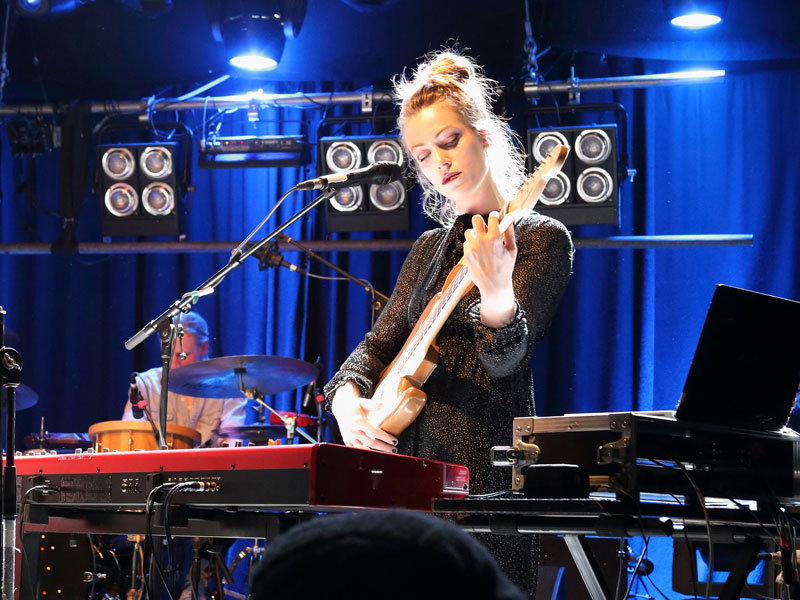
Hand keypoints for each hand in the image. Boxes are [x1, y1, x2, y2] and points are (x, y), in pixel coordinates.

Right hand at [331, 382, 397, 452]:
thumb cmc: (354, 405)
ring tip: (387, 453)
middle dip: (384, 447)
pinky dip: (365, 453)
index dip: (385, 437)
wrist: (341, 408)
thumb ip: (373, 404)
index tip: (394, 440)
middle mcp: (353, 431)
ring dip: (376, 452)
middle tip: (394, 449)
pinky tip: (374, 454)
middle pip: (371, 443)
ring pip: (364, 449)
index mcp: (358, 421)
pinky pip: (356, 450)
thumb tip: (382, 404)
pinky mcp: (347, 441)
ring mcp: (349, 437)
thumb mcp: (363, 402)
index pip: (374, 432)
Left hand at [463, 211, 517, 327]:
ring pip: (469, 231)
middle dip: (481, 221)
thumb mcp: (511, 250)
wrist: (493, 286)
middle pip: (475, 219)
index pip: (492, 217)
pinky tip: (478, 251)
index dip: (494, 216)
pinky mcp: (466, 255)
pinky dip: (471, 244)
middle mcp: (481, 241)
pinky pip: (466, 242)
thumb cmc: (505, 268)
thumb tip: (510, 219)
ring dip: (475, 234)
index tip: (495, 218)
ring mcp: (472, 248)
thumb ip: (510, 233)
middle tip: (485, 228)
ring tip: (481, 241)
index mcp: (494, 239)